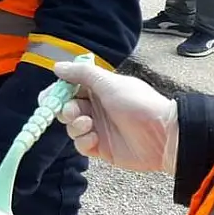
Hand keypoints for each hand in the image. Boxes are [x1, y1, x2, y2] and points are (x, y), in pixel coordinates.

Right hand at [52, 61, 178, 173]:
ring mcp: (97, 128)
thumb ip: (81, 74)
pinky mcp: (100, 148)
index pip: (66, 90)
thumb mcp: (109, 83)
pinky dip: (83, 141)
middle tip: (72, 112)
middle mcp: (94, 108)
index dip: (55, 93)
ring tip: (88, 125)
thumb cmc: (138, 104)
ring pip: (70, 128)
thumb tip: (57, 67)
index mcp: (96, 90)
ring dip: (75, 126)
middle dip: (64, 110)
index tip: (49, 98)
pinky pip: (81, 145)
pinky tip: (94, 138)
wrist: (164, 135)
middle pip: (64, 109)